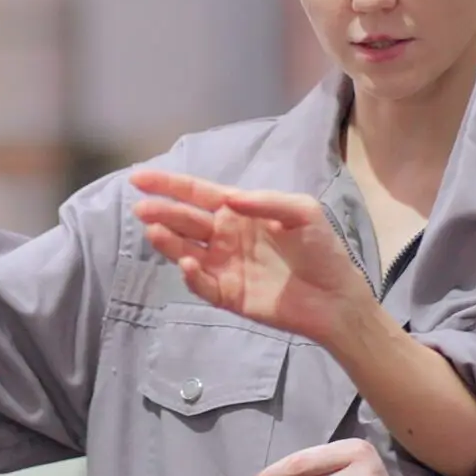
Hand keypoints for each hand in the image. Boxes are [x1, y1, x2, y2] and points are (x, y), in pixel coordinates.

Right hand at [128, 169, 371, 344]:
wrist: (336, 296)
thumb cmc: (321, 248)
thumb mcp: (302, 212)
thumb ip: (267, 201)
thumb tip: (230, 198)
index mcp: (239, 211)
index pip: (197, 194)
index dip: (169, 185)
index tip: (139, 178)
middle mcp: (225, 236)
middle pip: (185, 220)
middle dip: (162, 211)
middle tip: (141, 208)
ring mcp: (224, 266)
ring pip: (186, 250)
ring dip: (168, 241)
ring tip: (154, 230)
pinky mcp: (227, 295)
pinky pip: (202, 284)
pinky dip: (192, 275)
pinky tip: (189, 264)